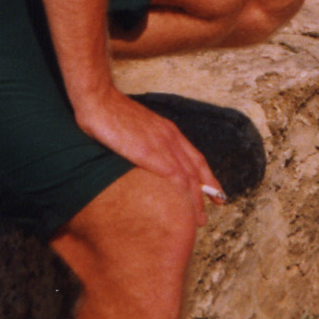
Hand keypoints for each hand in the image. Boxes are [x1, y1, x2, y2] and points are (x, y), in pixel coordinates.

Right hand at [73, 85, 222, 226]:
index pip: (193, 155)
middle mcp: (170, 137)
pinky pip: (174, 176)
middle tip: (219, 204)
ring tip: (200, 218)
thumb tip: (144, 157)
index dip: (205, 173)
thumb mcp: (136, 128)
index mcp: (167, 130)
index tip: (213, 187)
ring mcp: (161, 145)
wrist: (99, 100)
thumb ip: (145, 141)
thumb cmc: (111, 113)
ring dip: (197, 199)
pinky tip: (186, 207)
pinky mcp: (149, 153)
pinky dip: (183, 193)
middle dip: (209, 188)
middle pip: (196, 167)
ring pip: (188, 176)